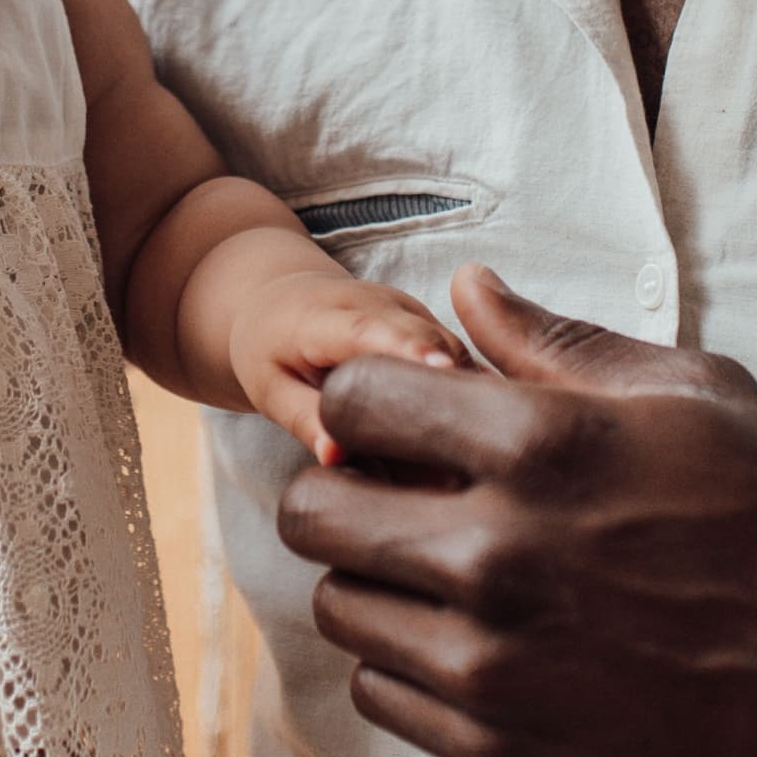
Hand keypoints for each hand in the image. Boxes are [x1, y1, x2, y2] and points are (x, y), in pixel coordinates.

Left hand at [231, 269, 469, 465]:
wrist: (284, 299)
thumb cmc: (272, 350)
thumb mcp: (270, 388)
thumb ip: (303, 418)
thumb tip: (335, 457)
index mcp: (326, 315)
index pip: (370, 328)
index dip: (408, 348)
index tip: (442, 369)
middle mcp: (379, 302)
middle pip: (427, 339)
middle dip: (454, 383)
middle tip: (473, 448)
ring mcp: (413, 310)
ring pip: (455, 350)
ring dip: (471, 396)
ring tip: (481, 453)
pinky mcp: (433, 325)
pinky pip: (462, 359)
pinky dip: (473, 395)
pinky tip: (485, 438)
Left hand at [273, 263, 756, 756]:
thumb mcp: (694, 395)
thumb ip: (559, 342)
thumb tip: (466, 290)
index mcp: (539, 446)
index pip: (354, 401)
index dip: (370, 401)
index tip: (405, 419)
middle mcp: (495, 554)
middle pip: (314, 510)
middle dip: (347, 486)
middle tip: (402, 494)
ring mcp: (491, 661)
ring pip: (339, 605)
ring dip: (377, 577)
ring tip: (447, 568)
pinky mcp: (499, 747)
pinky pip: (379, 694)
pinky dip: (407, 661)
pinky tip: (474, 637)